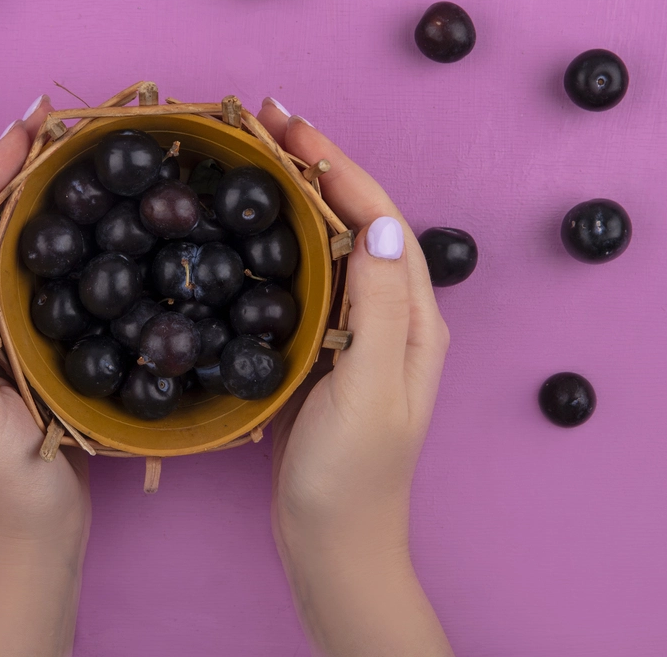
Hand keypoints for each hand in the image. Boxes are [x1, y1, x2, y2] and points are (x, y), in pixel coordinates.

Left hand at [0, 96, 88, 656]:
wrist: (28, 548)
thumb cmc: (0, 490)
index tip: (25, 132)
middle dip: (1, 173)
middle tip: (47, 125)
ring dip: (22, 198)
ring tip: (59, 155)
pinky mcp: (13, 354)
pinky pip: (24, 280)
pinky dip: (44, 240)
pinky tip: (73, 225)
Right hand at [255, 100, 452, 655]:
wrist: (332, 546)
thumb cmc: (351, 478)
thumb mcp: (369, 392)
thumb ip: (380, 309)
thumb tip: (381, 223)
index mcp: (414, 319)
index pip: (380, 219)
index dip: (338, 166)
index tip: (289, 126)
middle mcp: (393, 316)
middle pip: (358, 220)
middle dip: (317, 164)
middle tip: (264, 121)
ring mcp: (358, 333)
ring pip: (331, 244)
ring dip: (298, 193)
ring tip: (256, 155)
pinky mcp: (326, 351)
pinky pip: (307, 278)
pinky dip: (282, 238)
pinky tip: (252, 228)